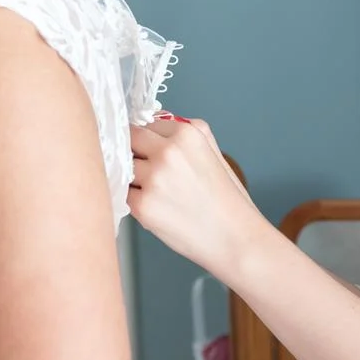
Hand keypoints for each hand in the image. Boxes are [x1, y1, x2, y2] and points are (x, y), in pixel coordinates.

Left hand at [128, 115, 274, 281]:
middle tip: (147, 169)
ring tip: (156, 191)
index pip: (146, 123)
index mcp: (186, 134)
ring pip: (124, 167)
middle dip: (134, 152)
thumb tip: (159, 121)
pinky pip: (124, 193)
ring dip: (133, 177)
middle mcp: (167, 152)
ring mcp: (153, 179)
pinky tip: (154, 206)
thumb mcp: (214, 152)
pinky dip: (133, 199)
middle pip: (129, 140)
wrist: (235, 238)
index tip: (150, 150)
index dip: (147, 139)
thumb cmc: (228, 200)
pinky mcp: (143, 206)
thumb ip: (188, 132)